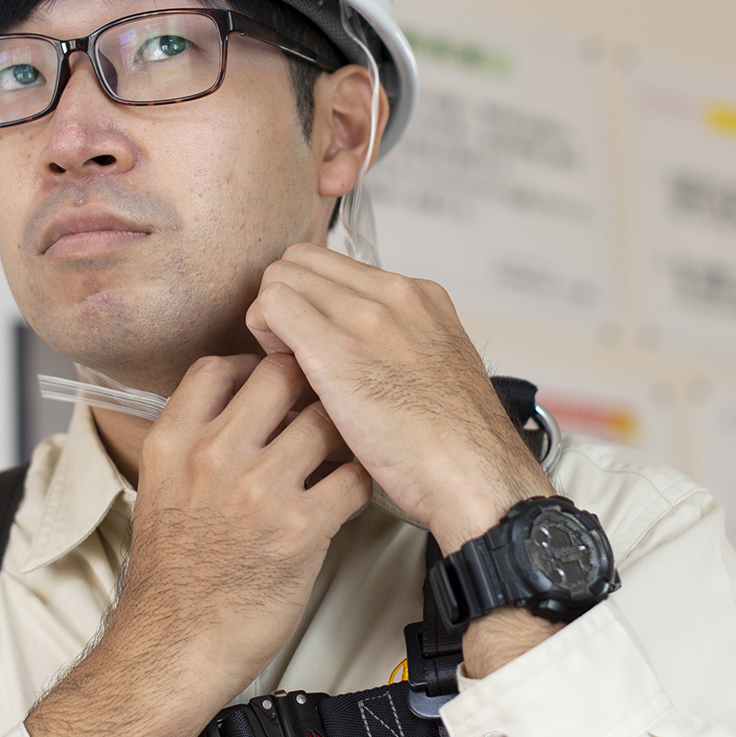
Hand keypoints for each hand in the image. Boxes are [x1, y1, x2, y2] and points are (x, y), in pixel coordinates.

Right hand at [25, 353, 369, 736]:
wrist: (174, 647)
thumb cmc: (173, 576)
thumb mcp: (160, 489)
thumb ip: (194, 441)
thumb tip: (243, 403)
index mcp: (172, 442)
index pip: (219, 365)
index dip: (253, 363)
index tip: (271, 375)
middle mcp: (213, 457)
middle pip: (280, 374)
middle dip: (308, 380)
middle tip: (323, 397)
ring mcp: (257, 491)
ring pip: (324, 420)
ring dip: (342, 428)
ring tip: (346, 441)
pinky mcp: (299, 530)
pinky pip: (351, 478)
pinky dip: (361, 477)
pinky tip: (355, 484)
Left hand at [245, 244, 551, 553]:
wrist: (474, 476)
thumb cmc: (455, 446)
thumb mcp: (437, 372)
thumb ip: (399, 346)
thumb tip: (361, 352)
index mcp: (420, 297)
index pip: (336, 265)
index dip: (312, 298)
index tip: (314, 337)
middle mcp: (393, 294)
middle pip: (302, 260)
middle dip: (285, 299)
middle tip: (290, 350)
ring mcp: (364, 316)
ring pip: (281, 275)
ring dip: (270, 317)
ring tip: (288, 366)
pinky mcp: (335, 347)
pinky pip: (271, 304)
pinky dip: (261, 334)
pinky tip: (282, 375)